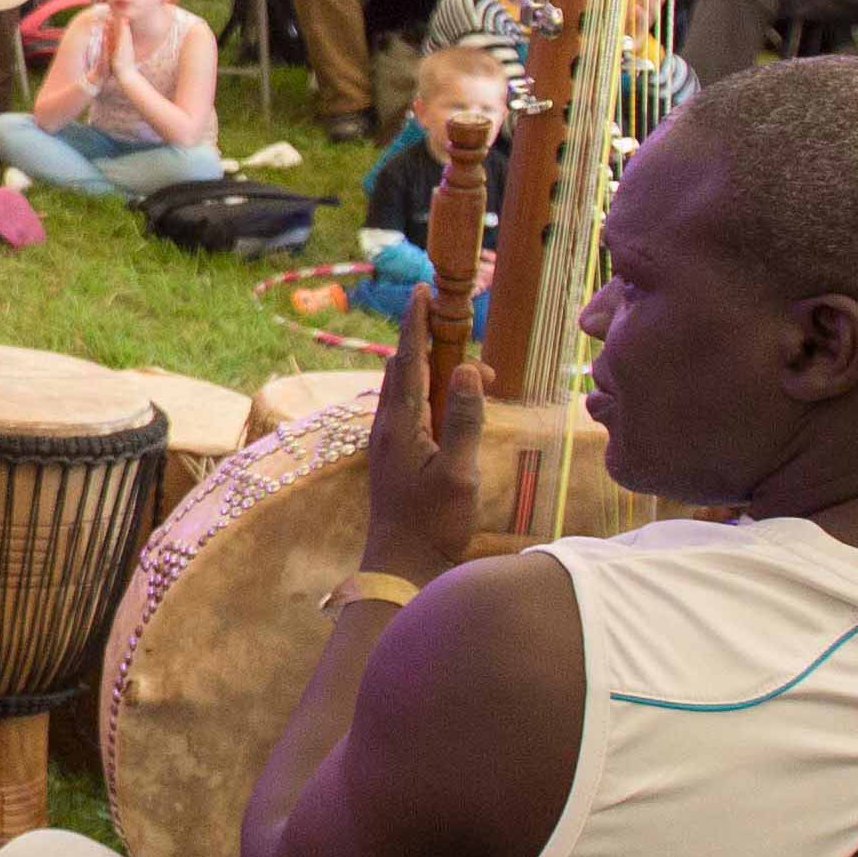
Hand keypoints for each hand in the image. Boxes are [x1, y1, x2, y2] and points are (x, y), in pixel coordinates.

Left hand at [357, 325, 493, 589]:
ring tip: (470, 369)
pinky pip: (409, 407)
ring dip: (432, 368)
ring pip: (405, 387)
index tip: (422, 291)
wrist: (400, 565)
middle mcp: (386, 426)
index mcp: (400, 424)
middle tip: (456, 323)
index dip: (416, 324)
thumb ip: (466, 419)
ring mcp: (387, 440)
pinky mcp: (394, 454)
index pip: (407, 360)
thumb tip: (470, 369)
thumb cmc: (432, 524)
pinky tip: (451, 403)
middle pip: (403, 367)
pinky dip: (430, 392)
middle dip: (427, 340)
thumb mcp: (459, 473)